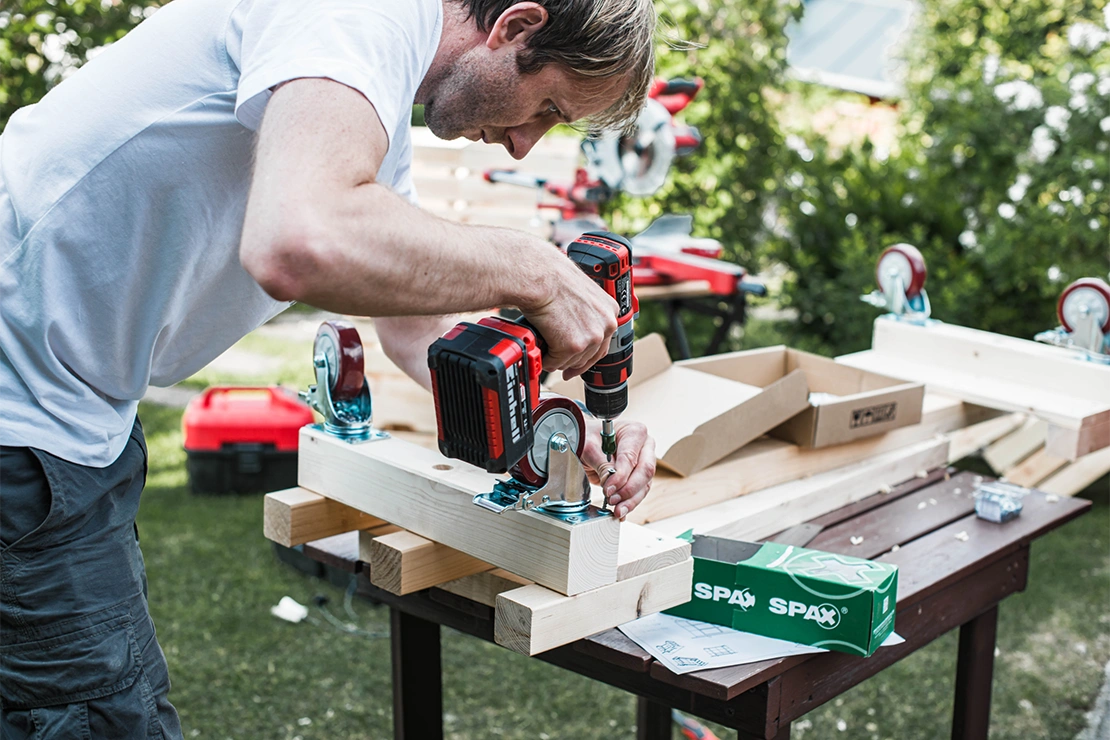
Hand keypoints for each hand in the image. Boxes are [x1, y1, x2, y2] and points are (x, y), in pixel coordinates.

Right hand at [522, 249, 618, 379]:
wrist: (540, 277)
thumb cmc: (553, 278)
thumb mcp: (581, 293)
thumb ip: (586, 311)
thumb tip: (577, 323)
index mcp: (609, 310)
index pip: (604, 341)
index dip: (588, 353)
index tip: (579, 359)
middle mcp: (605, 325)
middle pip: (590, 356)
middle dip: (573, 362)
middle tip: (561, 363)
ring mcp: (591, 337)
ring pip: (573, 361)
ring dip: (558, 360)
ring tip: (546, 350)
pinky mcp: (573, 346)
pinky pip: (556, 363)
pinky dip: (546, 360)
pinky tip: (541, 351)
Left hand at [580, 418, 655, 519]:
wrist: (588, 442)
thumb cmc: (589, 437)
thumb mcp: (589, 447)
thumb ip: (601, 463)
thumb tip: (611, 481)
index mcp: (634, 432)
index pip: (631, 457)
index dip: (621, 476)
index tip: (608, 488)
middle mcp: (644, 446)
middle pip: (645, 471)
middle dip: (629, 489)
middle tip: (612, 500)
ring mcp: (644, 462)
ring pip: (645, 485)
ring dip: (631, 500)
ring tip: (617, 510)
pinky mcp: (640, 476)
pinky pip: (640, 492)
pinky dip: (630, 503)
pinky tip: (622, 511)